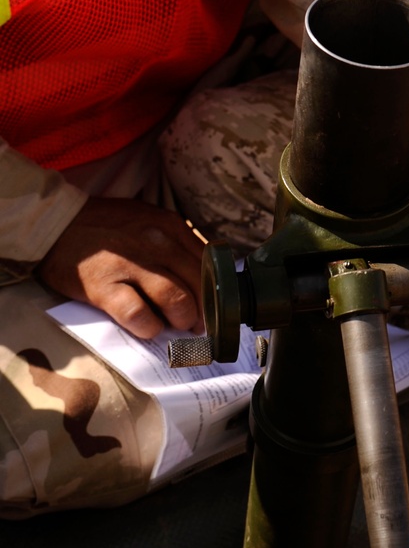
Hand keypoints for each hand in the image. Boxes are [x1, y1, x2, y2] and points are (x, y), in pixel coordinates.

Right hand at [38, 198, 205, 340]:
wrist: (54, 223)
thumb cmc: (103, 224)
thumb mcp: (147, 219)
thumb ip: (175, 241)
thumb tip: (202, 273)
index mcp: (170, 225)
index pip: (208, 262)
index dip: (215, 289)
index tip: (214, 305)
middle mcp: (156, 242)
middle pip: (198, 284)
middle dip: (204, 310)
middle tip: (198, 324)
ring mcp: (130, 264)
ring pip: (176, 300)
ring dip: (182, 321)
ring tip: (177, 328)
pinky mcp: (104, 286)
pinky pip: (138, 314)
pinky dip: (149, 327)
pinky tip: (148, 328)